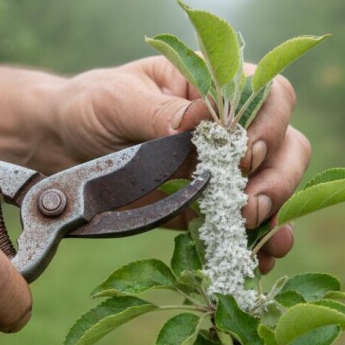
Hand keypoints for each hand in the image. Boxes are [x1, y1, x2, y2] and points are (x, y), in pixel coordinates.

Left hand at [50, 56, 310, 272]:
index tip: (244, 151)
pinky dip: (256, 241)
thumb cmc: (89, 106)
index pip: (267, 94)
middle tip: (250, 203)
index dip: (268, 123)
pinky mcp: (206, 206)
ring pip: (274, 182)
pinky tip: (260, 257)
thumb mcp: (115, 100)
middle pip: (285, 142)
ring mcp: (222, 167)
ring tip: (256, 233)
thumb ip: (157, 112)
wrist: (58, 146)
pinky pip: (242, 222)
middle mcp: (227, 125)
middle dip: (277, 175)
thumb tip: (201, 120)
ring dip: (274, 208)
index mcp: (212, 86)